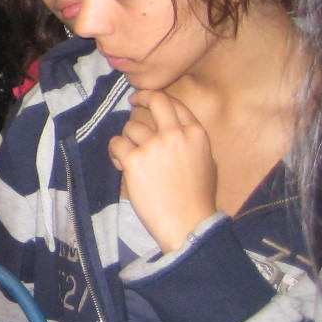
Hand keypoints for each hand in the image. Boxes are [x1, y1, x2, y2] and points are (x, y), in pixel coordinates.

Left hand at [107, 90, 216, 252]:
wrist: (188, 223)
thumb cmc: (198, 198)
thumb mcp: (205, 161)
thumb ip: (188, 140)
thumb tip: (170, 127)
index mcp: (196, 134)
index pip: (174, 103)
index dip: (157, 99)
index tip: (147, 101)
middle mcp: (175, 134)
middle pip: (154, 100)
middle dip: (141, 98)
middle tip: (133, 103)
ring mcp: (154, 146)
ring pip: (130, 126)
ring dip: (127, 138)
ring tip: (130, 155)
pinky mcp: (135, 160)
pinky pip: (117, 143)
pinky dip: (116, 152)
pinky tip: (121, 164)